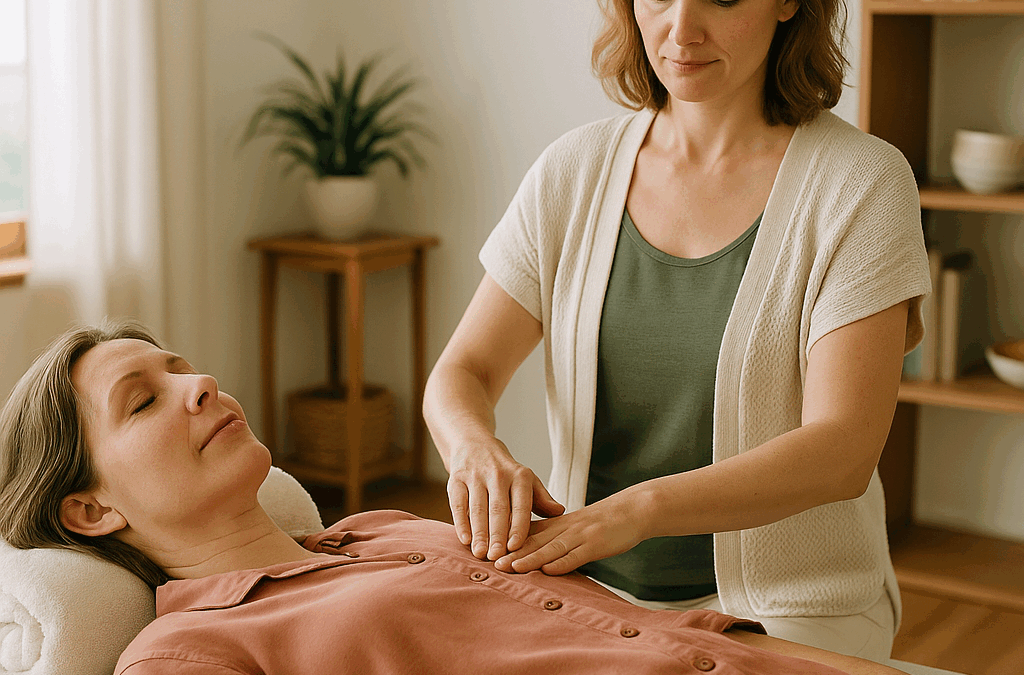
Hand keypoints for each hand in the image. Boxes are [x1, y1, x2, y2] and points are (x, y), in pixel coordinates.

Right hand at [446, 436, 564, 560]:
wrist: (475, 444)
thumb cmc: (505, 471)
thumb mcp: (527, 480)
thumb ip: (542, 498)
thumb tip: (560, 511)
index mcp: (519, 476)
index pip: (521, 505)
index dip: (518, 526)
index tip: (515, 547)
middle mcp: (497, 474)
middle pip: (498, 509)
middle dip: (497, 535)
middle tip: (496, 557)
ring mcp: (475, 476)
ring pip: (477, 508)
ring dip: (479, 533)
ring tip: (480, 554)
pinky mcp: (455, 479)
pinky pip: (458, 504)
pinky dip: (461, 523)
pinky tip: (464, 540)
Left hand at [493, 494, 644, 574]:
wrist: (631, 510)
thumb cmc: (600, 523)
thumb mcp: (572, 527)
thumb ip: (551, 538)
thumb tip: (528, 553)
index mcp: (556, 524)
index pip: (526, 532)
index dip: (505, 542)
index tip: (486, 551)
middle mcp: (564, 528)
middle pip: (533, 540)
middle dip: (510, 551)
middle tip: (488, 562)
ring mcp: (580, 536)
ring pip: (550, 548)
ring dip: (530, 558)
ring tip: (510, 567)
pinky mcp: (596, 545)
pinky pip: (576, 555)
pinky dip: (562, 564)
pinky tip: (548, 571)